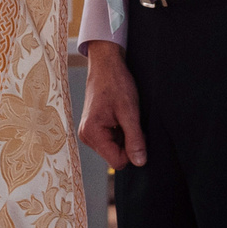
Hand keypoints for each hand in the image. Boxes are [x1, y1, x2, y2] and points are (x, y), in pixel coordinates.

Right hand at [78, 41, 146, 167]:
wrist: (106, 65)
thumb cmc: (116, 83)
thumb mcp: (130, 112)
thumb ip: (134, 139)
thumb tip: (140, 162)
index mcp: (92, 133)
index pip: (117, 161)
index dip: (132, 151)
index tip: (137, 132)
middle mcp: (86, 136)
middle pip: (115, 156)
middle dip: (128, 142)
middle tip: (131, 121)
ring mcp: (88, 132)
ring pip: (114, 148)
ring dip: (124, 137)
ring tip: (124, 116)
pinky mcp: (92, 128)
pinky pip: (110, 140)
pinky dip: (119, 131)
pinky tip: (120, 116)